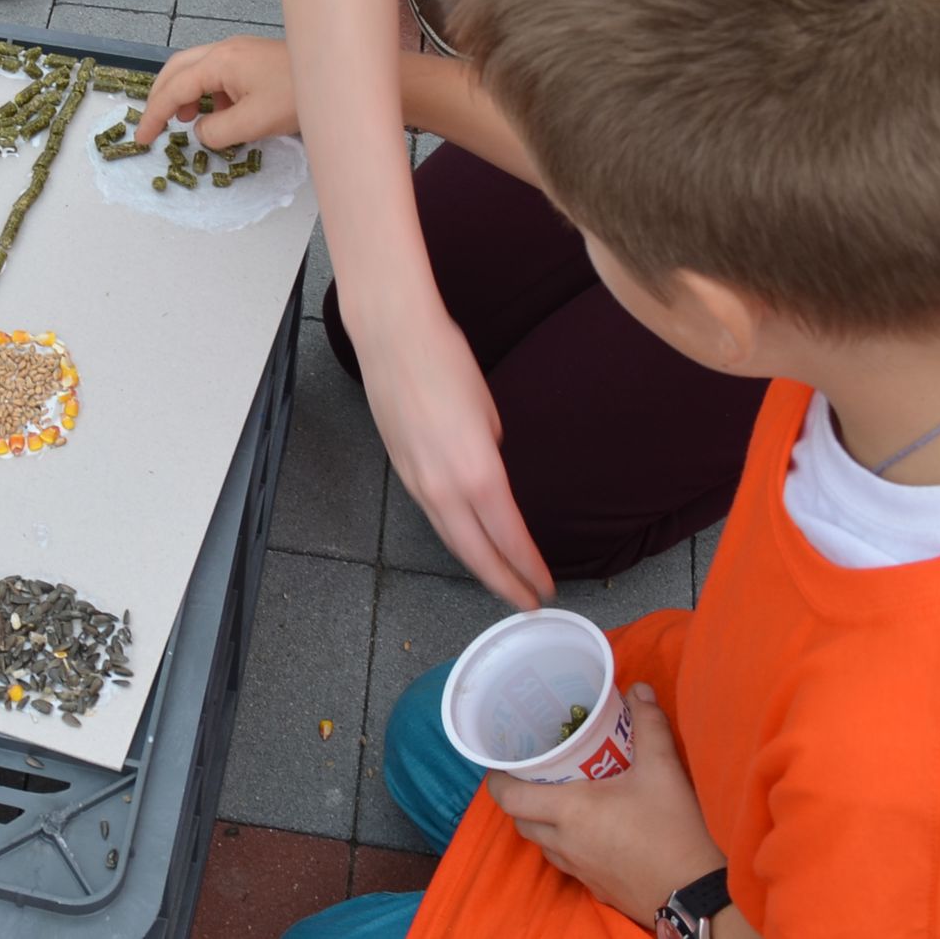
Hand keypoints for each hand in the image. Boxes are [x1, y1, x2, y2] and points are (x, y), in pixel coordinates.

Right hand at [140, 35, 300, 148]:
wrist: (338, 78)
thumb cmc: (298, 97)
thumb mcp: (253, 123)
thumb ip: (216, 131)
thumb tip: (200, 131)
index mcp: (221, 61)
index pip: (174, 88)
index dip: (154, 114)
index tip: (142, 138)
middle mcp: (225, 49)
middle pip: (176, 68)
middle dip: (159, 96)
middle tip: (152, 125)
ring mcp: (239, 51)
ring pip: (195, 68)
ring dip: (182, 93)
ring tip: (184, 120)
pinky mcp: (251, 58)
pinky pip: (216, 73)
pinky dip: (205, 92)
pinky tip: (218, 113)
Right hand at [359, 302, 554, 607]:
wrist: (392, 337)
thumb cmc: (447, 363)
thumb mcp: (489, 413)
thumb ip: (492, 455)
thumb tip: (489, 473)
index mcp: (476, 473)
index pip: (509, 539)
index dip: (529, 569)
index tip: (547, 587)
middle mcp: (443, 488)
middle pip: (476, 554)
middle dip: (504, 583)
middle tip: (528, 602)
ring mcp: (417, 482)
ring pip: (451, 539)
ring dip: (478, 565)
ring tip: (502, 581)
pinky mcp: (401, 471)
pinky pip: (433, 516)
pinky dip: (456, 538)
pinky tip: (468, 541)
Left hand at [488, 686, 726, 925]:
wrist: (698, 896)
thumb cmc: (674, 831)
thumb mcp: (664, 770)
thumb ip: (649, 725)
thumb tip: (637, 689)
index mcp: (569, 812)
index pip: (508, 798)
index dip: (497, 780)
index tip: (502, 761)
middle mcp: (565, 843)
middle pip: (521, 821)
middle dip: (521, 798)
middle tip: (536, 774)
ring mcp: (579, 870)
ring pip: (543, 844)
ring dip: (543, 823)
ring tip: (561, 798)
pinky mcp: (597, 887)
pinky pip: (567, 863)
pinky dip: (566, 845)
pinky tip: (591, 831)